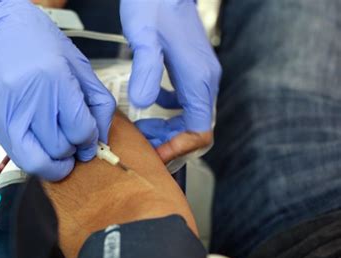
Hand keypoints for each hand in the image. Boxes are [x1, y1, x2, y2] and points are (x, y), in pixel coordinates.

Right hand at [0, 0, 115, 180]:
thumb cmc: (38, 42)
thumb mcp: (78, 64)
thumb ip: (97, 101)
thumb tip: (101, 137)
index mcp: (54, 79)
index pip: (80, 129)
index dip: (90, 141)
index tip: (90, 139)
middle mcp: (28, 99)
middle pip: (61, 148)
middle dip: (74, 150)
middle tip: (75, 142)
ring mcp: (6, 115)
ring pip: (38, 162)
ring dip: (55, 162)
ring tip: (61, 151)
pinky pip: (18, 157)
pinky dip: (35, 159)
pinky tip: (41, 147)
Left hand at [120, 0, 220, 161]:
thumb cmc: (154, 6)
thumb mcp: (145, 38)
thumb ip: (146, 71)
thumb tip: (142, 104)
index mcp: (198, 79)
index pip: (199, 131)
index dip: (179, 148)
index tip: (155, 154)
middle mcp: (204, 81)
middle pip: (196, 129)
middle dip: (170, 143)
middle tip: (144, 146)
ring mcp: (200, 76)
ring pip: (190, 118)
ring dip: (168, 130)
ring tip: (142, 130)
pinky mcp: (191, 71)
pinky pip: (185, 103)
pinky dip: (168, 114)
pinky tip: (149, 107)